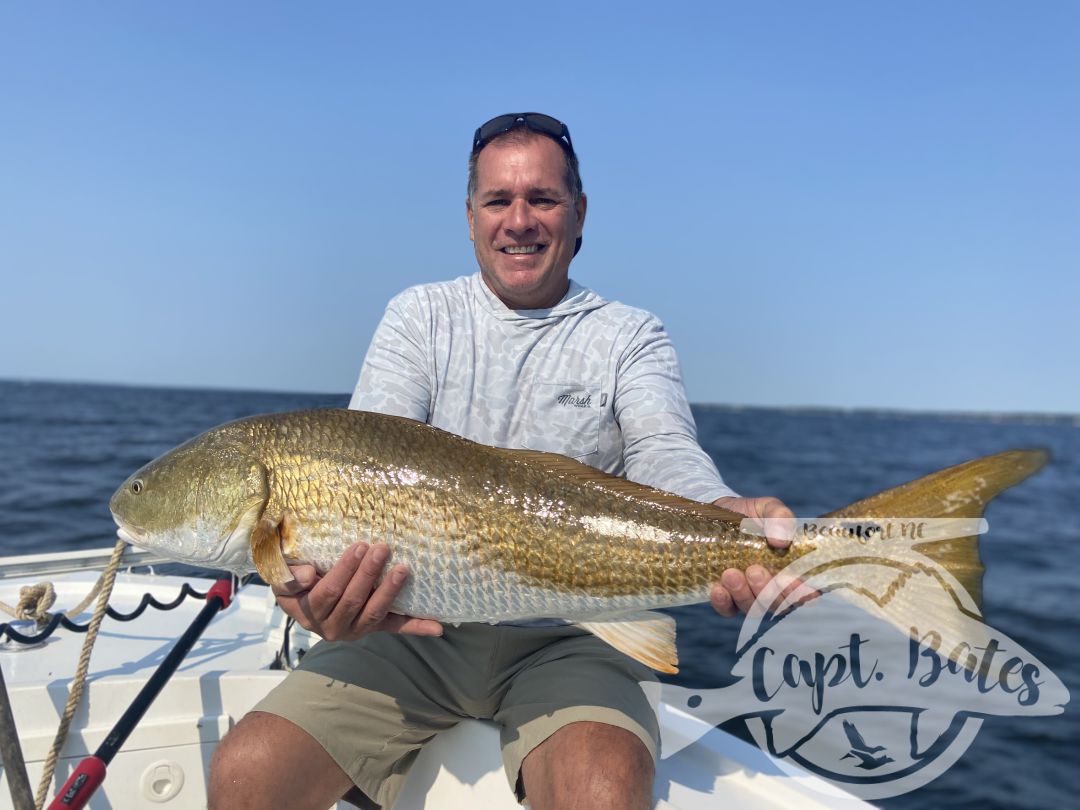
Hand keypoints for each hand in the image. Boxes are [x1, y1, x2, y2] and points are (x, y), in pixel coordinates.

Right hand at [272, 542, 442, 640]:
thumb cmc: (292, 582)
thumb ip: (287, 577)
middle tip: (382, 548)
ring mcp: (356, 630)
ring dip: (390, 592)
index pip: (327, 593)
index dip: (343, 571)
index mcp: (308, 612)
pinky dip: (416, 628)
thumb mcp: (280, 578)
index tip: (359, 546)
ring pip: (374, 613)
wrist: (301, 600)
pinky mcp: (374, 628)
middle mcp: (332, 627)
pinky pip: (395, 628)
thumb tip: (307, 576)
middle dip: (369, 574)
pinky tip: (438, 628)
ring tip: (402, 569)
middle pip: (353, 601)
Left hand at [709, 495, 795, 616]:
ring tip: (731, 574)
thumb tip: (781, 540)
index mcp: (793, 569)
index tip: (789, 580)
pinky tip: (717, 589)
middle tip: (755, 570)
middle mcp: (774, 587)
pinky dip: (723, 603)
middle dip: (768, 592)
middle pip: (779, 604)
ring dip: (743, 594)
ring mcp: (750, 595)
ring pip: (753, 609)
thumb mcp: (768, 508)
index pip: (806, 592)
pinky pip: (728, 610)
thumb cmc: (751, 514)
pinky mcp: (728, 598)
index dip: (801, 593)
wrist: (717, 513)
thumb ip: (780, 517)